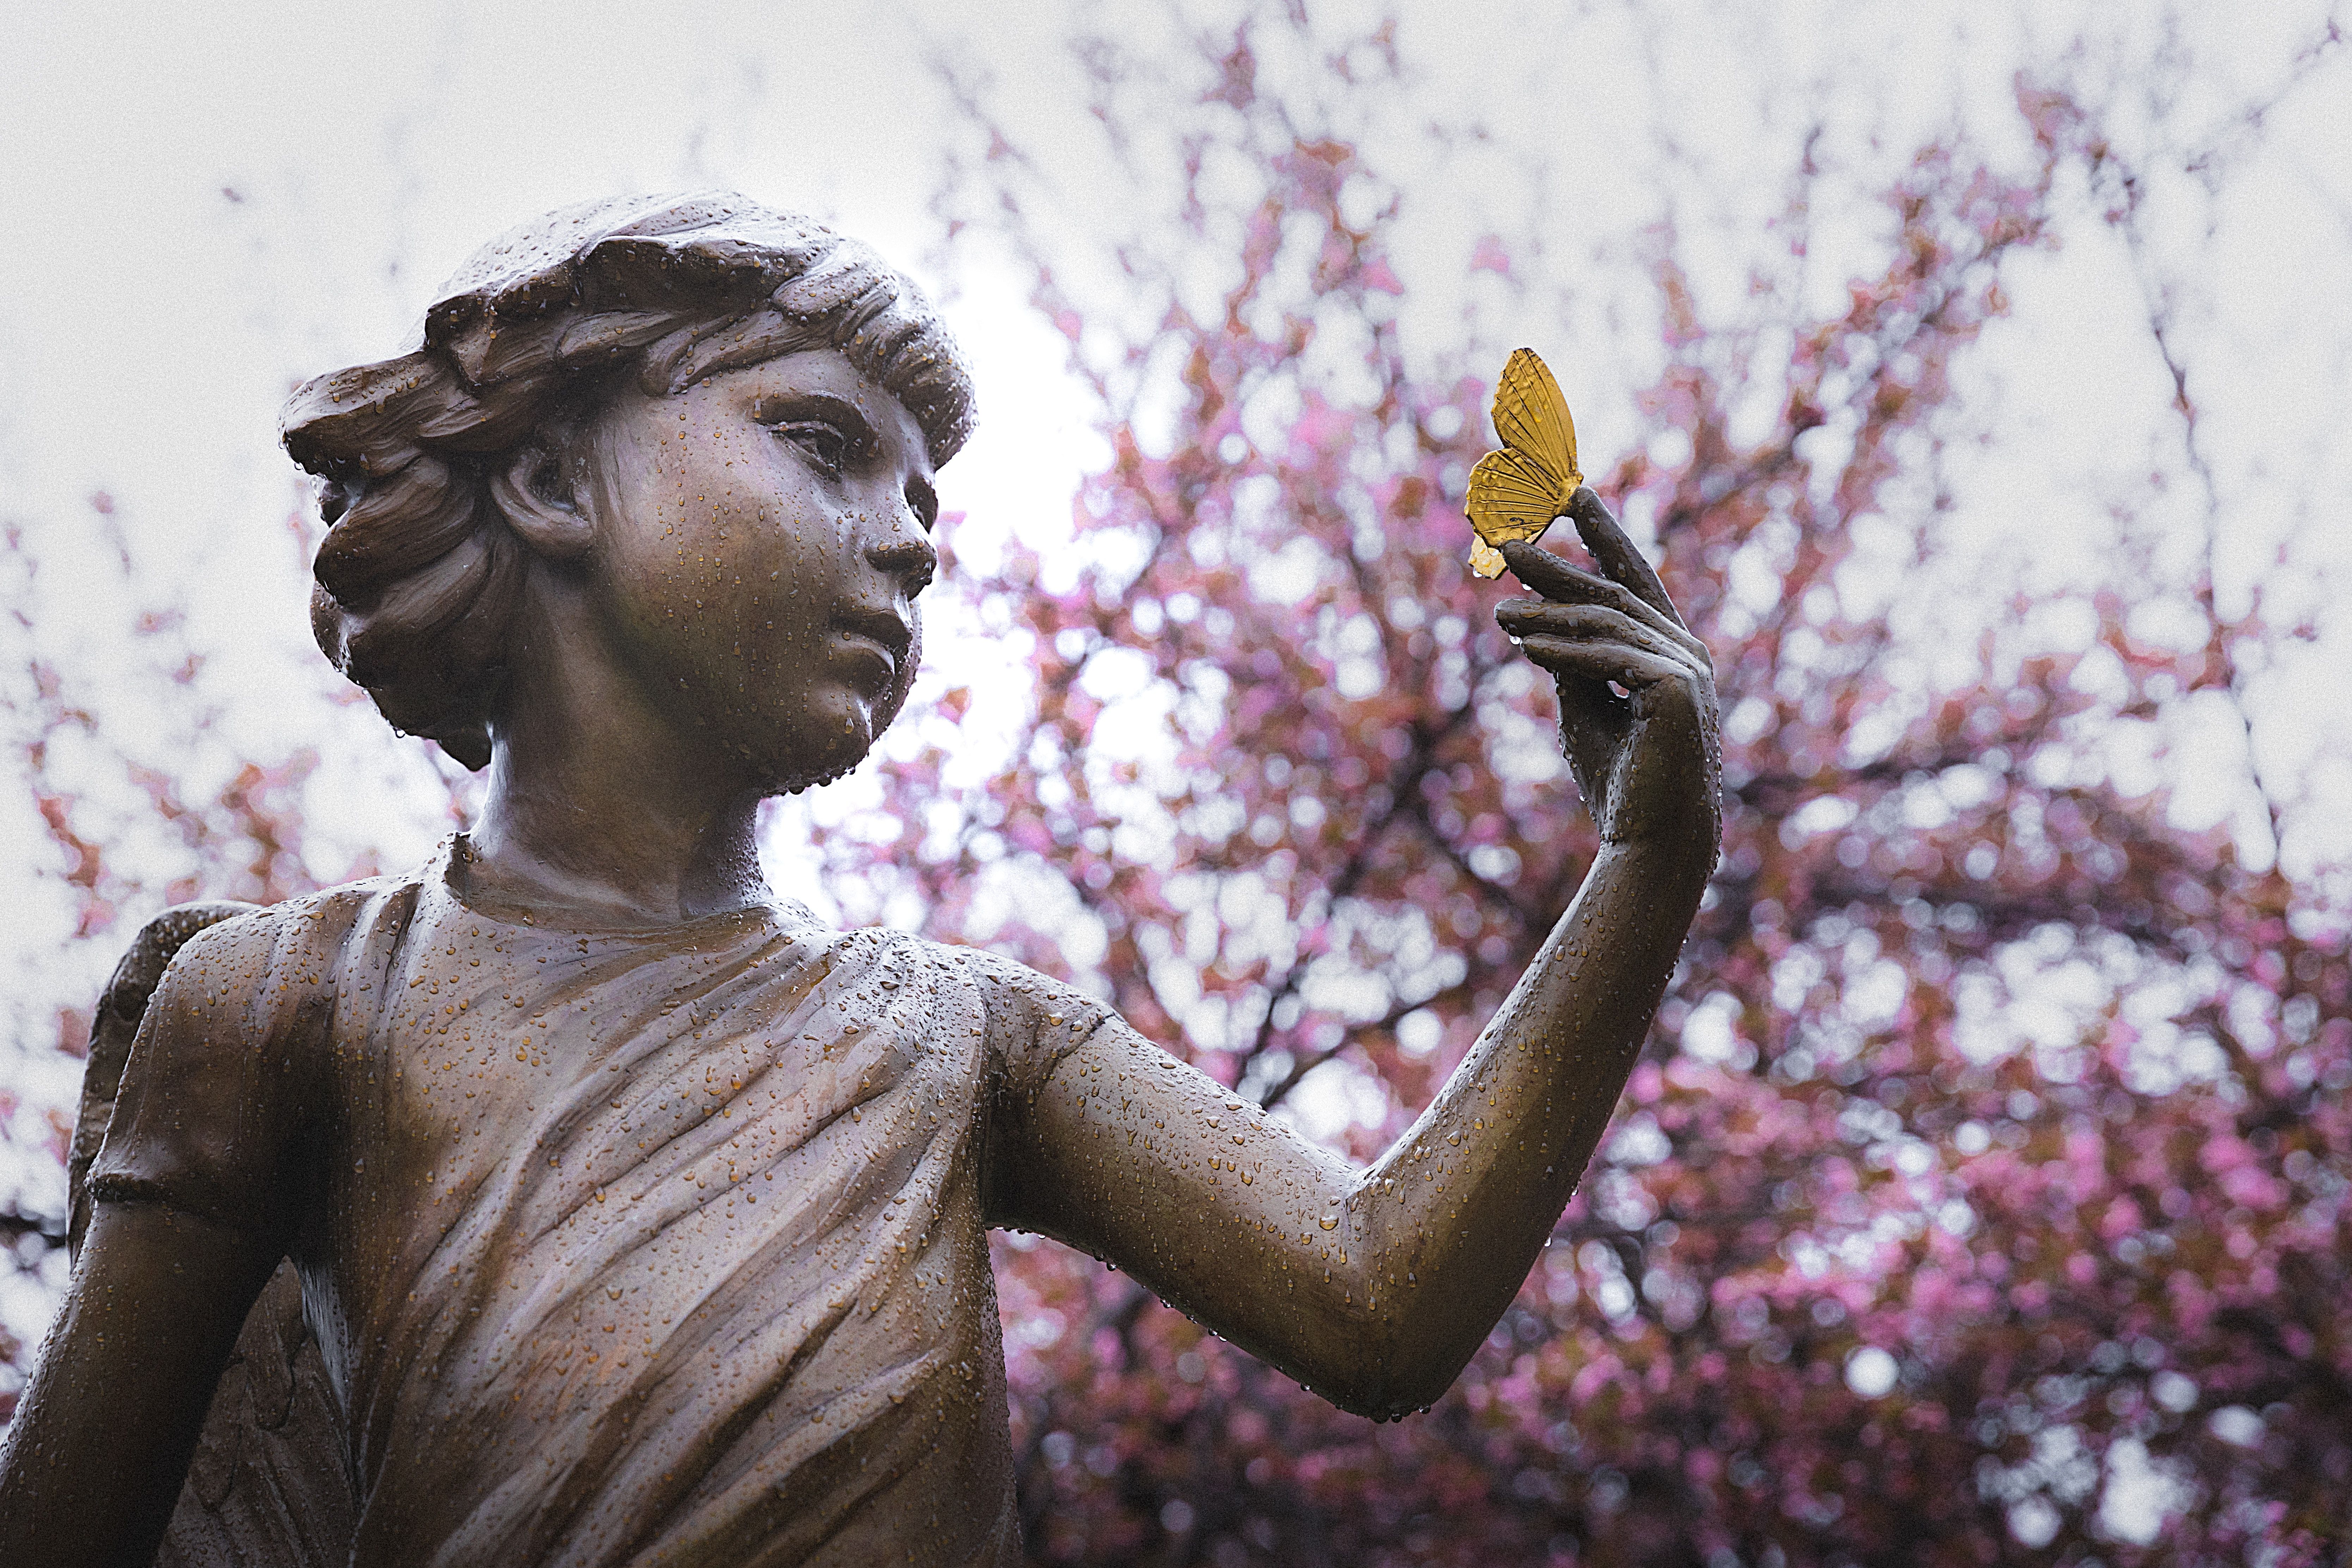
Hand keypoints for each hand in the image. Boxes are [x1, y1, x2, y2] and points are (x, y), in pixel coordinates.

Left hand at [1495, 488, 1720, 855]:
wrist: (1650, 840)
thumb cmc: (1619, 782)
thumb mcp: (1585, 707)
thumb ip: (1572, 661)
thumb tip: (1538, 622)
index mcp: (1670, 651)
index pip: (1634, 578)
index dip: (1604, 533)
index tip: (1574, 495)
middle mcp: (1686, 651)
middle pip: (1612, 592)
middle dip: (1557, 566)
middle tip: (1504, 544)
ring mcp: (1687, 668)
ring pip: (1604, 623)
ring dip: (1545, 615)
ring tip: (1497, 612)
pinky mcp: (1676, 689)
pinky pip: (1606, 658)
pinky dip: (1562, 652)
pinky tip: (1524, 647)